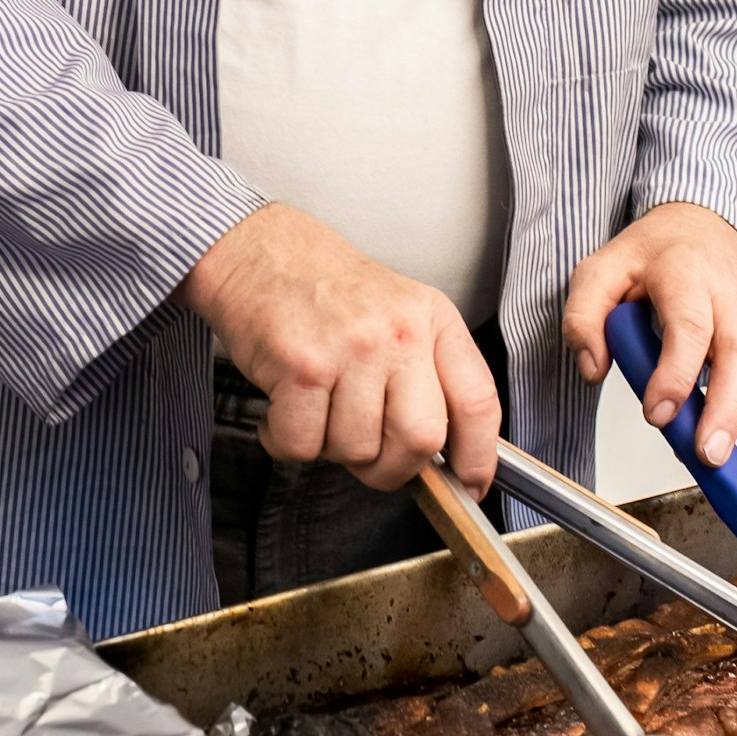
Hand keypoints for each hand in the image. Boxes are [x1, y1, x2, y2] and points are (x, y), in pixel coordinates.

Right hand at [181, 203, 500, 494]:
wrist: (258, 250)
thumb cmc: (325, 288)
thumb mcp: (398, 311)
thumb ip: (427, 372)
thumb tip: (445, 454)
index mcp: (432, 320)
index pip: (478, 402)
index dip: (478, 457)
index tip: (468, 485)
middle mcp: (399, 332)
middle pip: (421, 440)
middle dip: (392, 468)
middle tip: (368, 455)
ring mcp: (352, 348)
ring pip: (357, 450)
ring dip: (331, 449)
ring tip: (317, 410)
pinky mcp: (302, 366)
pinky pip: (303, 444)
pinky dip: (286, 441)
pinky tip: (283, 411)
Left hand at [561, 203, 736, 470]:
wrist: (698, 228)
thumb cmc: (651, 255)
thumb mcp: (599, 271)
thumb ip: (584, 318)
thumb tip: (593, 369)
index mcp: (684, 275)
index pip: (689, 328)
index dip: (676, 376)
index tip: (657, 413)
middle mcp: (730, 297)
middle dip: (725, 411)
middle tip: (705, 454)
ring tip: (716, 453)